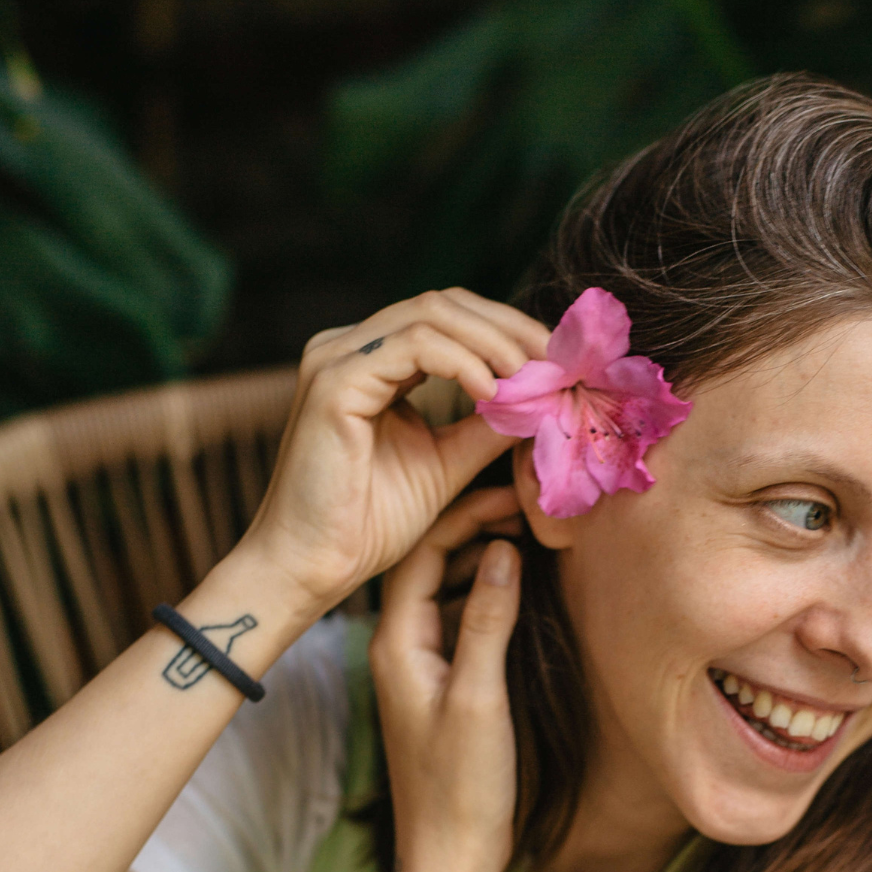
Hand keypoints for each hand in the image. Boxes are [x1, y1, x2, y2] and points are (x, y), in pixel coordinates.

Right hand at [241, 290, 546, 616]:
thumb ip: (485, 427)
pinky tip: (493, 390)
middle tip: (556, 359)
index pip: (447, 318)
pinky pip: (413, 346)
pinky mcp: (333, 382)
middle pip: (444, 304)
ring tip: (532, 373)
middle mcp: (347, 348)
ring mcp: (335, 359)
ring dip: (493, 339)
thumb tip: (541, 398)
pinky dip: (462, 361)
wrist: (315, 568)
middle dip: (508, 326)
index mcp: (370, 362)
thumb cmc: (368, 525)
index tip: (556, 361)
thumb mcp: (446, 464)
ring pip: (431, 313)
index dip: (506, 330)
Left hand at [370, 489, 523, 871]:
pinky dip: (490, 597)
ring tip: (532, 531)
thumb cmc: (459, 786)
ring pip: (448, 592)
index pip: (421, 554)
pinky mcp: (444, 687)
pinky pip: (462, 622)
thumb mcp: (479, 697)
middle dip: (475, 529)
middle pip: (431, 565)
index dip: (462, 516)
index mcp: (396, 644)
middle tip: (526, 502)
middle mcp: (400, 648)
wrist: (448, 857)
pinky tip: (524, 586)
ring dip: (485, 561)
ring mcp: (421, 667)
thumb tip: (504, 551)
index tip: (510, 493)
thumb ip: (487, 620)